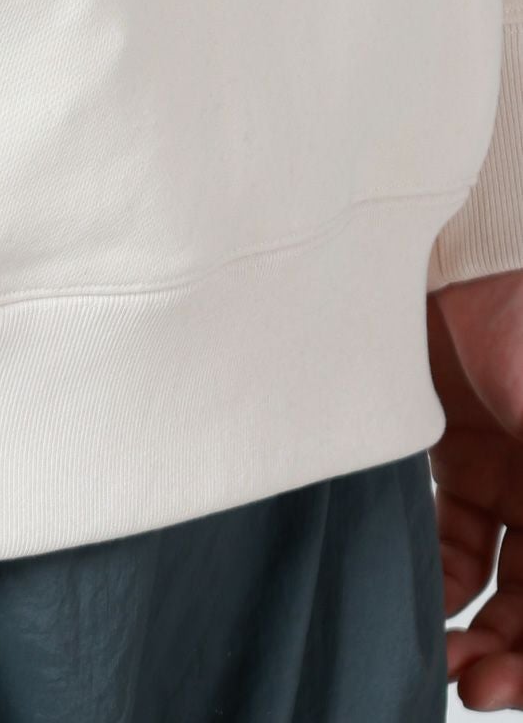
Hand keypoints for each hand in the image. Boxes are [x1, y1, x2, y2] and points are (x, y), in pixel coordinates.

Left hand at [429, 270, 522, 709]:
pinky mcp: (454, 450)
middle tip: (471, 685)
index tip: (505, 685)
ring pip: (499, 580)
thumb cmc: (519, 329)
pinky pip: (453, 534)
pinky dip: (438, 574)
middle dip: (514, 651)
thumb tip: (520, 614)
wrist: (456, 256)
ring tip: (444, 659)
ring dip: (475, 626)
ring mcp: (511, 471)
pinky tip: (422, 602)